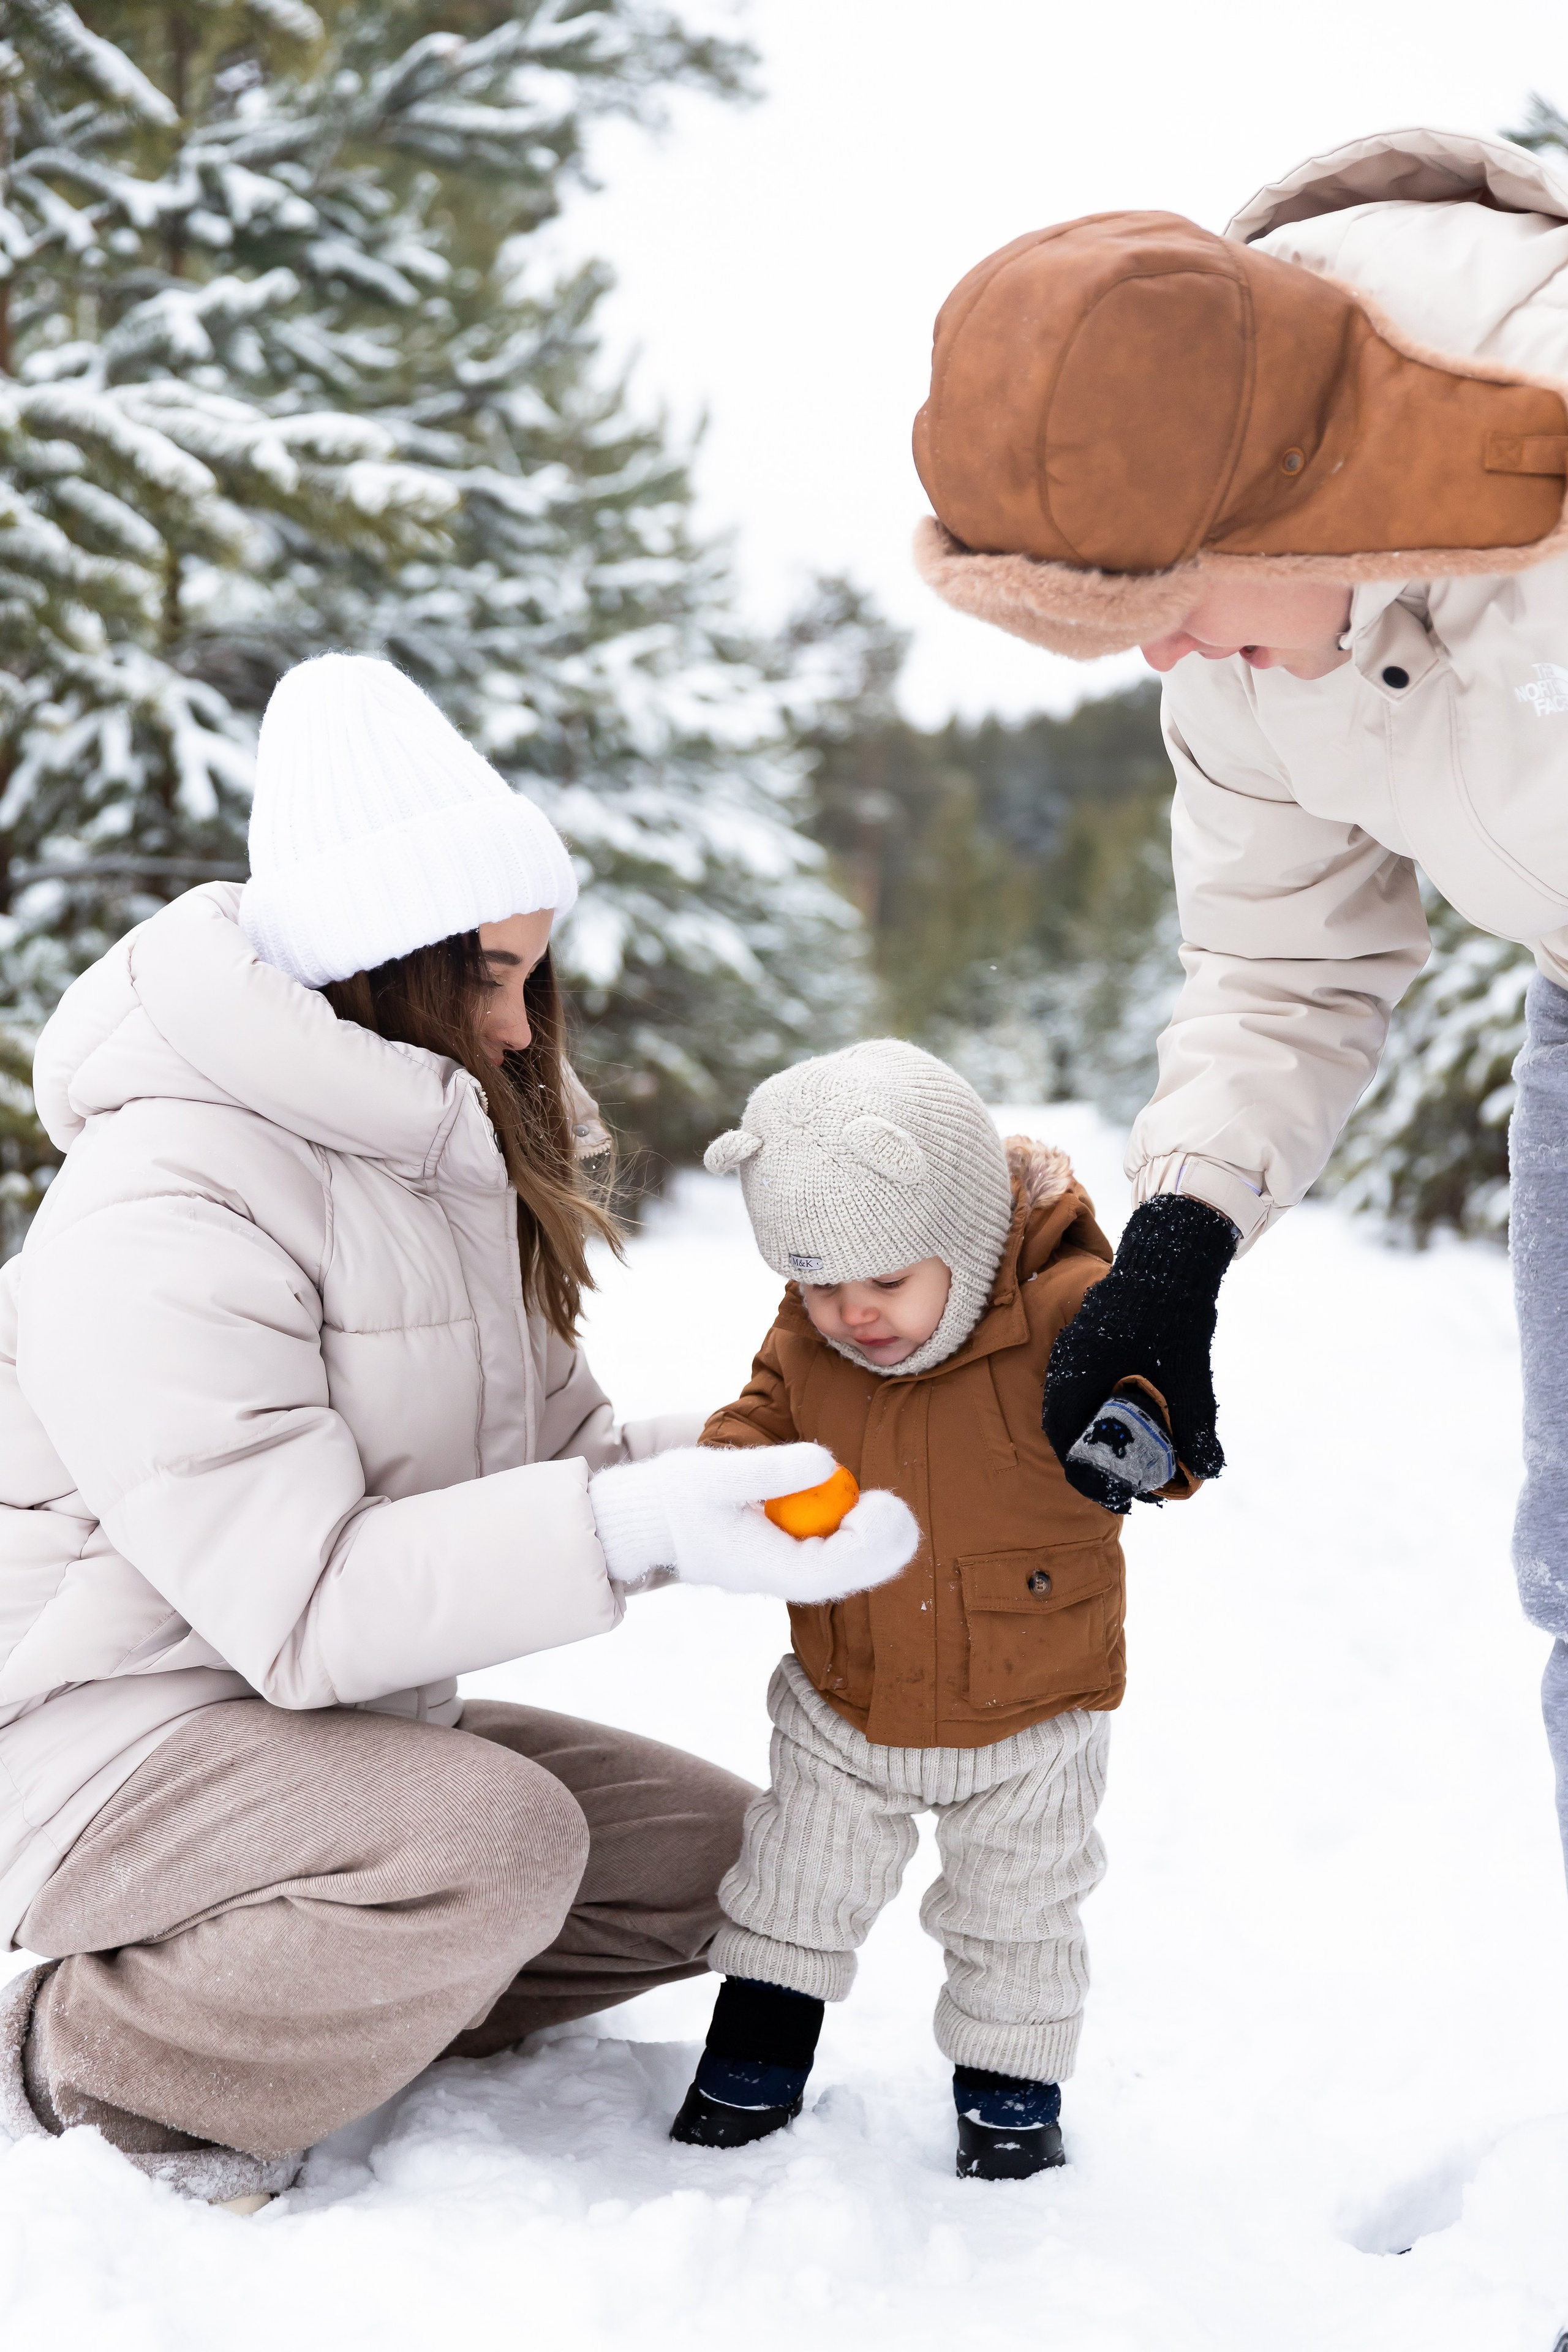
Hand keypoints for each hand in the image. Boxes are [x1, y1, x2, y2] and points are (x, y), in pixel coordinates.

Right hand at [588, 1444, 920, 1602]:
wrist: (643, 1518)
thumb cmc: (674, 1495)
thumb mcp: (717, 1474)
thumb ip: (772, 1470)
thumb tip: (829, 1463)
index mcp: (761, 1567)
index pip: (828, 1572)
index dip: (866, 1545)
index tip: (880, 1503)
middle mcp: (775, 1579)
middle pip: (844, 1580)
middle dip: (881, 1549)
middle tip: (896, 1506)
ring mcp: (777, 1572)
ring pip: (838, 1572)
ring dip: (871, 1544)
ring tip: (887, 1505)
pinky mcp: (778, 1558)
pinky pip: (825, 1558)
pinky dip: (849, 1537)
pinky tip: (858, 1507)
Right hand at [1043, 1194, 1235, 1509]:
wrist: (1171, 1253)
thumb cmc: (1172, 1311)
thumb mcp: (1188, 1373)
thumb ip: (1195, 1423)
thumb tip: (1208, 1469)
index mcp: (1078, 1371)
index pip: (1065, 1437)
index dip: (1087, 1473)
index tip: (1118, 1498)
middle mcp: (1067, 1362)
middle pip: (1066, 1427)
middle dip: (1094, 1462)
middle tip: (1127, 1487)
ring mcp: (1076, 1349)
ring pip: (1076, 1407)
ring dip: (1099, 1438)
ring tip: (1134, 1461)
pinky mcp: (1091, 1341)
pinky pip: (1086, 1387)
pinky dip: (1102, 1413)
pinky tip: (1134, 1422)